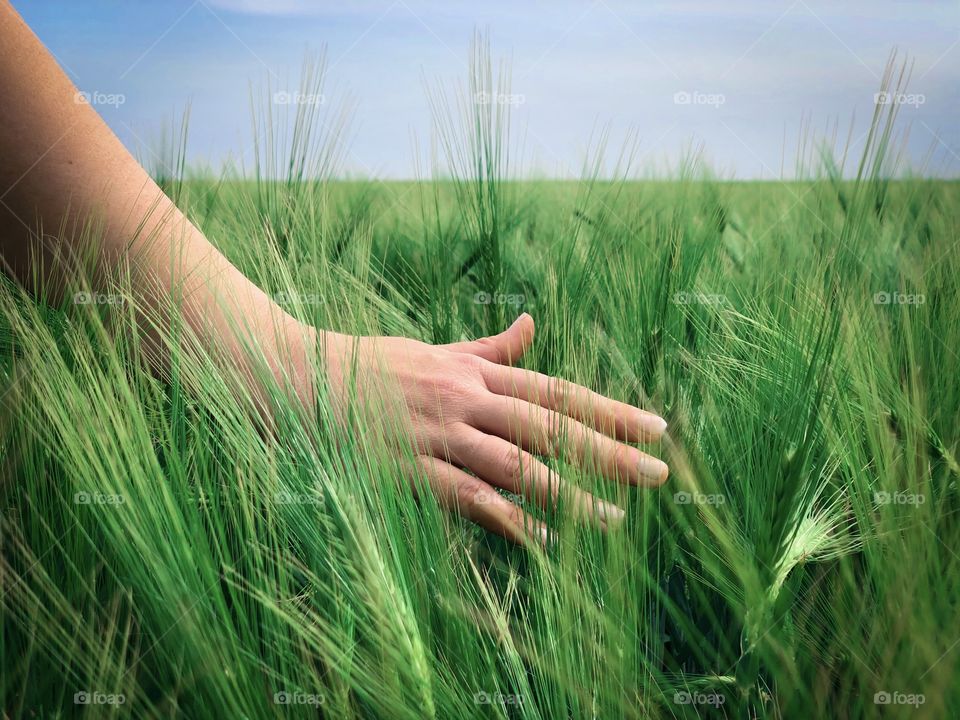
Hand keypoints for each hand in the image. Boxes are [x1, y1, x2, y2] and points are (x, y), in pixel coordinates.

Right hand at [312, 313, 667, 545]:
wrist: (296, 379)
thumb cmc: (369, 366)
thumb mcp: (433, 351)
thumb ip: (488, 348)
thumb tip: (533, 324)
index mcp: (473, 373)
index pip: (556, 391)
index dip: (609, 410)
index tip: (656, 426)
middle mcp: (464, 401)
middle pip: (548, 428)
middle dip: (607, 451)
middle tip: (659, 472)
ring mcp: (438, 438)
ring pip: (516, 467)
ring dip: (569, 494)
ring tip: (616, 518)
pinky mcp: (409, 473)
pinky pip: (468, 500)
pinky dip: (508, 520)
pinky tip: (545, 540)